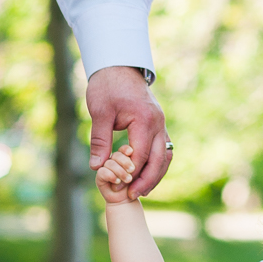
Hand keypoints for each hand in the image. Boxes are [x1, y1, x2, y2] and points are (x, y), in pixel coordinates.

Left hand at [86, 65, 168, 199]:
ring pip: (165, 156)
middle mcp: (158, 123)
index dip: (132, 172)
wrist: (119, 66)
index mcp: (145, 119)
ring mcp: (161, 124)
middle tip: (134, 195)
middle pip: (160, 159)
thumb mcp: (100, 112)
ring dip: (156, 175)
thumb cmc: (108, 86)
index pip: (142, 153)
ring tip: (141, 191)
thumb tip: (97, 167)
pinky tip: (145, 176)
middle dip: (148, 180)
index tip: (121, 187)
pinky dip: (156, 165)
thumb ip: (100, 140)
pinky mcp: (158, 126)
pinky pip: (163, 150)